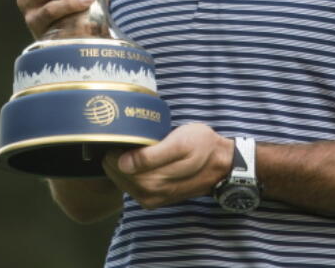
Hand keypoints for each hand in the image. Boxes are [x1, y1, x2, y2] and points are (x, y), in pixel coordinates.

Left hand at [103, 124, 234, 209]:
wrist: (221, 164)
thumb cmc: (202, 146)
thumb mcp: (179, 143)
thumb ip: (150, 155)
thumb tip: (122, 164)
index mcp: (153, 182)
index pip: (116, 166)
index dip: (114, 149)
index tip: (121, 135)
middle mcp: (149, 195)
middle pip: (116, 175)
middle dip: (114, 157)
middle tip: (124, 138)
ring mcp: (151, 199)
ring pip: (122, 182)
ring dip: (120, 165)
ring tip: (130, 146)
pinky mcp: (154, 199)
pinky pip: (131, 186)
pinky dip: (129, 173)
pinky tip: (136, 160)